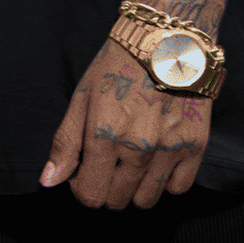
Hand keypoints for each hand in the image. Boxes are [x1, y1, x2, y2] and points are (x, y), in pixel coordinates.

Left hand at [41, 40, 209, 209]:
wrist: (165, 41)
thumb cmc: (116, 67)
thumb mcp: (82, 97)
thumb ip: (65, 142)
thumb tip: (48, 182)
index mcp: (103, 136)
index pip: (89, 195)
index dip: (81, 189)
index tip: (83, 173)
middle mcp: (137, 149)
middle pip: (116, 201)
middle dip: (106, 188)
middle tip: (106, 165)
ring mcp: (168, 150)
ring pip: (146, 200)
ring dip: (134, 189)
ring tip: (130, 164)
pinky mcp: (195, 146)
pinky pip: (178, 188)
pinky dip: (166, 182)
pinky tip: (156, 161)